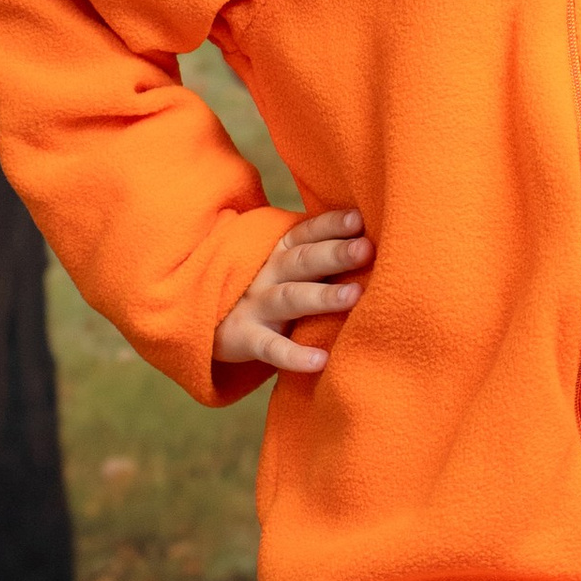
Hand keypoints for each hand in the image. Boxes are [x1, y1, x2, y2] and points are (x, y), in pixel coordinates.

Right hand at [214, 208, 372, 380]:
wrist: (207, 316)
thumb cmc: (269, 286)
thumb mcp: (288, 265)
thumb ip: (321, 254)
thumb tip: (373, 243)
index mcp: (281, 250)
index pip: (307, 232)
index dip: (332, 225)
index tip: (359, 220)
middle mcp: (269, 272)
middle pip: (303, 261)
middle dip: (334, 254)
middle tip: (366, 249)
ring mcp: (255, 305)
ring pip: (290, 298)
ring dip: (321, 296)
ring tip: (354, 295)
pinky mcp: (244, 337)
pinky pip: (270, 347)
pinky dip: (293, 355)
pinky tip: (320, 360)